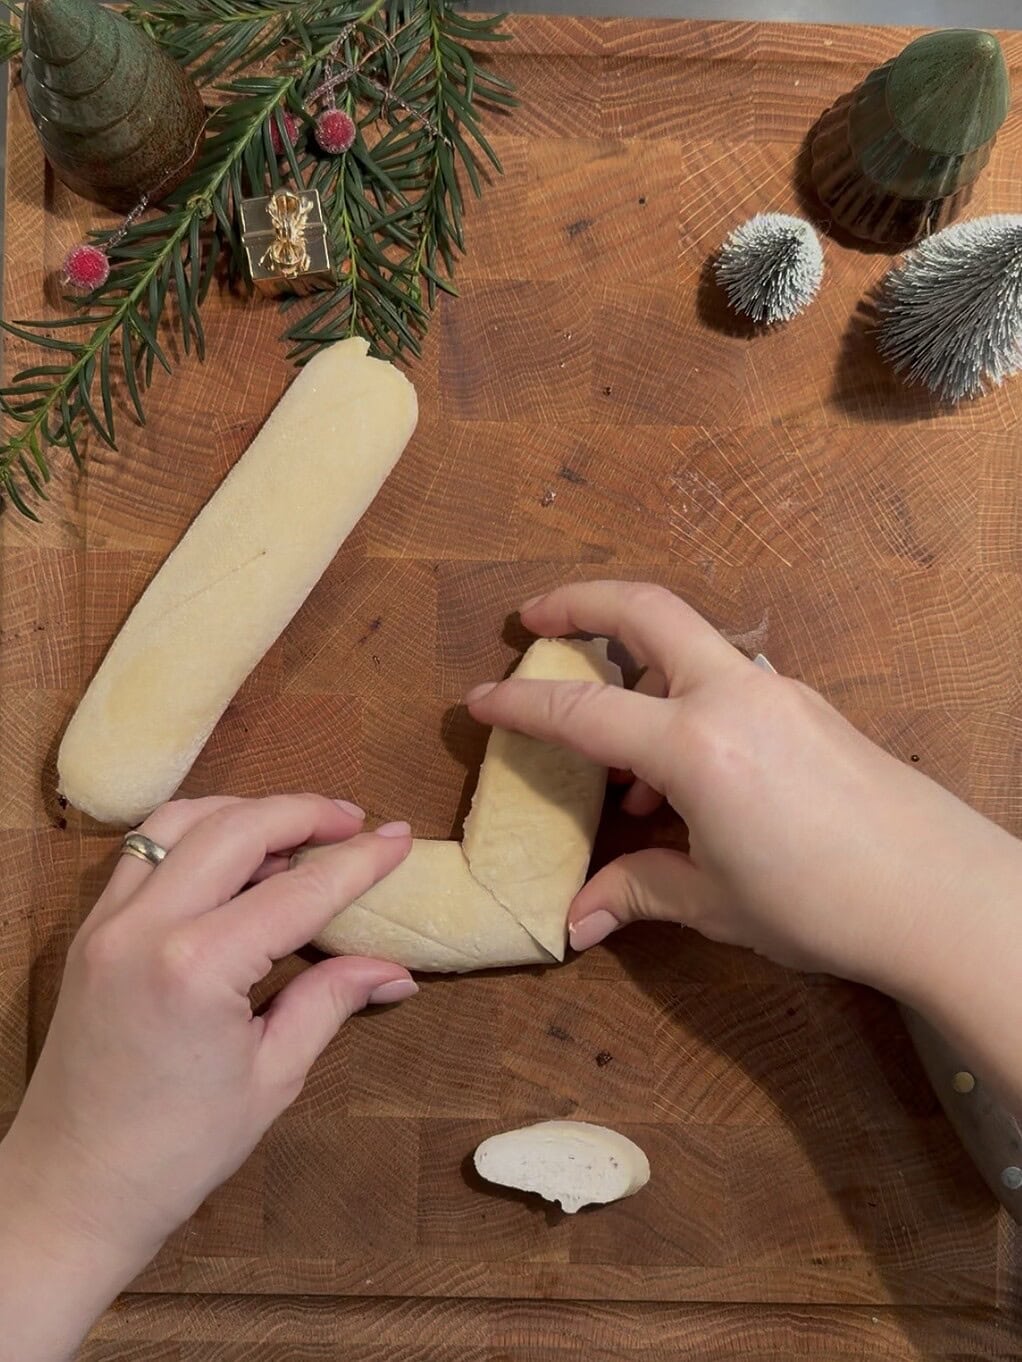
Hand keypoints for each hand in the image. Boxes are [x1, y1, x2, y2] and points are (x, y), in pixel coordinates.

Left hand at [0, 794, 414, 1360]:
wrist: (73, 1190)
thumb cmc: (177, 1150)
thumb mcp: (272, 1076)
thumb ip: (330, 1001)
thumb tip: (394, 970)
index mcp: (197, 968)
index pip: (297, 891)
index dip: (356, 862)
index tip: (399, 840)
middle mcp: (144, 927)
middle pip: (237, 829)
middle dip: (304, 813)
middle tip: (355, 823)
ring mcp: (107, 923)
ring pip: (180, 821)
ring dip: (245, 811)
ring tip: (297, 829)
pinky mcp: (90, 931)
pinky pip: (144, 851)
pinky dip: (196, 834)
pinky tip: (234, 856)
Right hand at [466, 581, 1021, 1003]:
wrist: (943, 895)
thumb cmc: (822, 905)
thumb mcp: (716, 903)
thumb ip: (638, 893)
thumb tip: (576, 922)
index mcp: (697, 746)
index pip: (584, 713)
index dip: (522, 706)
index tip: (478, 701)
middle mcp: (735, 698)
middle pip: (645, 610)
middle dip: (582, 601)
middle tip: (536, 618)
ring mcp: (780, 694)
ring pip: (689, 650)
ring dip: (638, 676)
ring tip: (617, 765)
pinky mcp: (809, 708)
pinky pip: (727, 685)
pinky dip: (685, 707)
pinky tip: (683, 784)